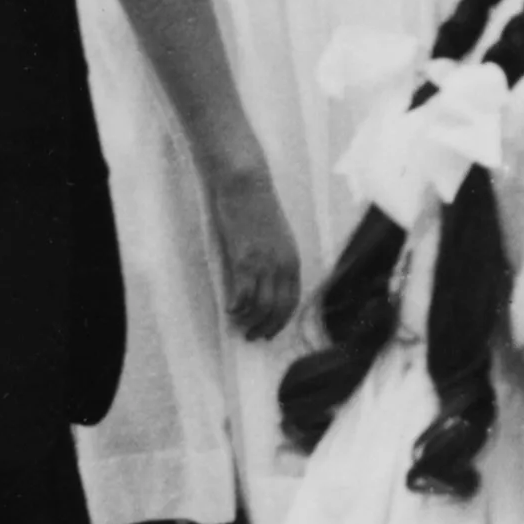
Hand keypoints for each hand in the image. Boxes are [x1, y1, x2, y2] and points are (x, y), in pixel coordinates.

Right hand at [207, 169, 301, 336]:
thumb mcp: (276, 238)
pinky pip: (243, 294)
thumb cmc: (258, 209)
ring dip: (250, 321)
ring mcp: (264, 263)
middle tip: (253, 337)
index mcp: (293, 260)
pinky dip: (237, 307)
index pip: (293, 300)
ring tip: (239, 328)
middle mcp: (283, 265)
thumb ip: (274, 259)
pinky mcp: (244, 259)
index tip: (271, 331)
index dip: (282, 320)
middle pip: (279, 308)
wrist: (247, 186)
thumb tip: (267, 281)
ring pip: (261, 305)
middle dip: (267, 327)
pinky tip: (229, 311)